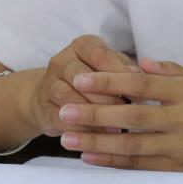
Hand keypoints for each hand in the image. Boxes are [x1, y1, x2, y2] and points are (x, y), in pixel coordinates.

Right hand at [26, 35, 140, 136]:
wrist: (52, 97)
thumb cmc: (93, 79)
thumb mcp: (110, 68)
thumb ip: (124, 69)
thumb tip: (139, 75)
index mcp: (83, 45)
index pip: (100, 54)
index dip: (119, 72)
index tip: (138, 89)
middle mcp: (62, 60)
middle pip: (83, 76)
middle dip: (107, 96)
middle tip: (127, 111)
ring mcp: (48, 84)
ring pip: (69, 97)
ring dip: (93, 114)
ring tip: (115, 128)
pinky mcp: (43, 108)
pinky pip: (60, 118)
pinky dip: (79, 129)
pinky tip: (97, 137)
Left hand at [57, 60, 182, 177]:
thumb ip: (170, 71)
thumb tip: (138, 63)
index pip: (143, 85)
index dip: (111, 81)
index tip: (83, 79)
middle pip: (133, 116)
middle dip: (95, 113)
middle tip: (64, 110)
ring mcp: (181, 148)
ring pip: (132, 146)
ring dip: (97, 142)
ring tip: (67, 138)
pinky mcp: (179, 171)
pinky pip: (140, 167)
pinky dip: (114, 163)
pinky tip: (91, 158)